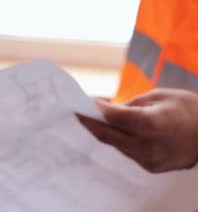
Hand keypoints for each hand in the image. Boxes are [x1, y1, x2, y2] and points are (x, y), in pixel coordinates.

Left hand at [79, 89, 197, 172]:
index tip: (81, 101)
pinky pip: (125, 150)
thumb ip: (129, 104)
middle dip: (89, 121)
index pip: (113, 117)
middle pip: (107, 134)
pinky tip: (112, 128)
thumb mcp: (159, 96)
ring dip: (102, 130)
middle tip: (77, 110)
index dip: (94, 109)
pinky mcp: (149, 167)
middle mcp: (148, 146)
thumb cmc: (187, 110)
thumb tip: (104, 108)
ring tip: (92, 116)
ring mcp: (148, 159)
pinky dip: (116, 138)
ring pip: (114, 143)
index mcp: (152, 124)